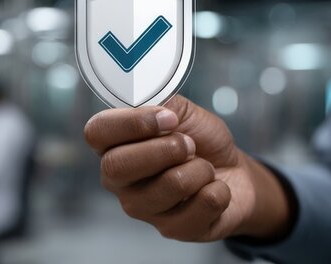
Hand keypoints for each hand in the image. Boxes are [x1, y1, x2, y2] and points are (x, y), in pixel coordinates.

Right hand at [84, 95, 291, 241]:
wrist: (233, 172)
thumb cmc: (199, 141)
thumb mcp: (181, 111)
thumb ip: (160, 102)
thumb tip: (152, 105)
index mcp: (113, 146)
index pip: (96, 132)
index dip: (132, 123)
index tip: (168, 118)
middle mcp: (118, 181)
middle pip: (119, 165)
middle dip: (168, 148)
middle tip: (189, 144)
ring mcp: (142, 208)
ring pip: (171, 184)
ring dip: (201, 168)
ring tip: (203, 168)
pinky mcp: (172, 229)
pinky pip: (203, 204)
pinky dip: (218, 189)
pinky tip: (212, 189)